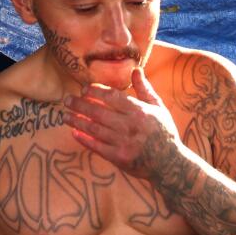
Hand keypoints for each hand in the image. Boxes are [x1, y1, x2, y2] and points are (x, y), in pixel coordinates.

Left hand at [64, 69, 180, 179]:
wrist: (170, 164)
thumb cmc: (164, 133)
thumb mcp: (159, 109)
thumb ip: (145, 90)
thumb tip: (136, 70)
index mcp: (140, 112)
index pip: (112, 96)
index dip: (95, 91)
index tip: (84, 89)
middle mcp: (130, 126)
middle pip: (98, 112)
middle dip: (79, 105)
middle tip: (67, 100)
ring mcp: (124, 143)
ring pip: (94, 129)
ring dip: (77, 121)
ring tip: (65, 116)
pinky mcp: (119, 158)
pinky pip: (96, 146)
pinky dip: (84, 139)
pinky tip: (75, 132)